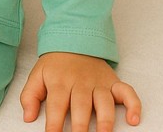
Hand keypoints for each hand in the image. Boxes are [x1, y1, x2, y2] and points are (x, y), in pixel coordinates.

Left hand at [20, 52, 140, 131]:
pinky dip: (133, 104)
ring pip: (104, 102)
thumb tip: (28, 118)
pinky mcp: (113, 82)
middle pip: (81, 106)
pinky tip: (134, 119)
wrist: (74, 39)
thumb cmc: (55, 65)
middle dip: (80, 126)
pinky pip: (127, 92)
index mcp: (60, 82)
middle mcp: (80, 82)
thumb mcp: (37, 75)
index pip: (56, 105)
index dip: (54, 124)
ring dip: (105, 120)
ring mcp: (98, 82)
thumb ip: (30, 96)